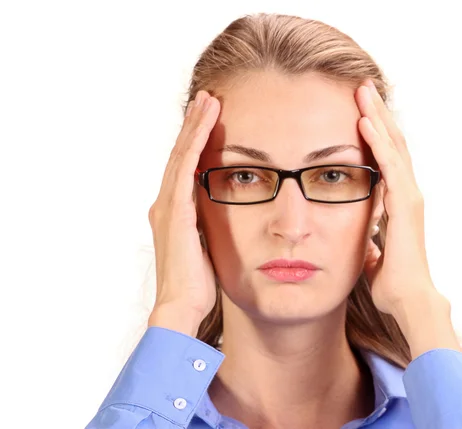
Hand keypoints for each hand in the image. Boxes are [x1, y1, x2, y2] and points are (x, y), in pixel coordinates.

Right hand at [147, 90, 219, 335]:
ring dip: (196, 125)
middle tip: (208, 99)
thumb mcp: (209, 248)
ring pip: (182, 155)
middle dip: (195, 125)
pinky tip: (206, 121)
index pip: (186, 168)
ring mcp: (168, 205)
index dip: (197, 142)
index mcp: (174, 213)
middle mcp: (166, 204)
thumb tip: (231, 217)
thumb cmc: (198, 285)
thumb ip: (213, 227)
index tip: (210, 121)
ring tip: (208, 100)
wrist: (182, 307)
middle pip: (181, 155)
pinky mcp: (175, 210)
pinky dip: (196, 141)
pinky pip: (186, 167)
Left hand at [355, 80, 459, 355]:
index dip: (375, 132)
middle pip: (392, 143)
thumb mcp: (374, 253)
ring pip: (392, 146)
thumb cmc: (393, 280)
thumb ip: (371, 241)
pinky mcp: (404, 203)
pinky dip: (377, 142)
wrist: (407, 299)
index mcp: (399, 201)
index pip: (387, 158)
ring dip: (377, 117)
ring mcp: (408, 196)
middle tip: (362, 87)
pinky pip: (389, 165)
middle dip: (376, 113)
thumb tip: (366, 243)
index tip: (360, 110)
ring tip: (363, 91)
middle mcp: (407, 193)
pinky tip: (365, 121)